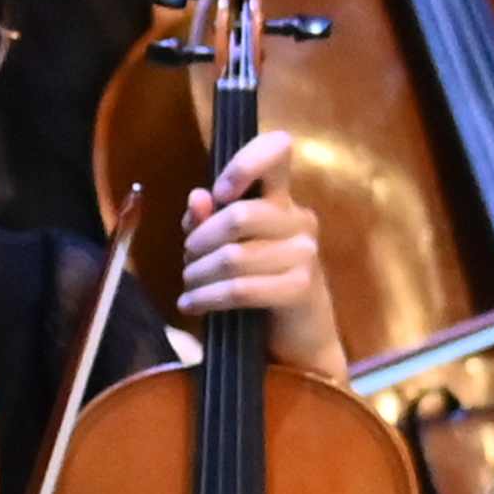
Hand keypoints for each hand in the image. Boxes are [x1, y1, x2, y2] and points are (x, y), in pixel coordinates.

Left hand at [166, 126, 344, 371]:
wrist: (298, 341)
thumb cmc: (261, 288)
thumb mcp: (228, 250)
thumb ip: (210, 222)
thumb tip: (198, 197)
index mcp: (281, 201)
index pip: (277, 152)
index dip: (244, 163)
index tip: (219, 192)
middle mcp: (299, 220)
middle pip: (238, 214)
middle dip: (199, 241)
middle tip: (187, 260)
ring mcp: (305, 253)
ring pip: (234, 256)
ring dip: (198, 274)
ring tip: (188, 287)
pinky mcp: (302, 288)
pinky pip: (242, 288)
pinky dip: (209, 298)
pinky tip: (192, 305)